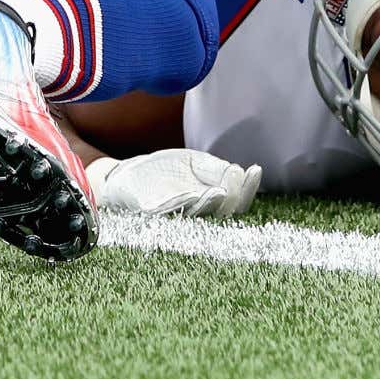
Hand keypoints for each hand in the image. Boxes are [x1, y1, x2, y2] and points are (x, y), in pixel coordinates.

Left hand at [87, 150, 261, 217]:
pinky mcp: (149, 212)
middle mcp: (194, 212)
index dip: (248, 188)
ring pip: (197, 212)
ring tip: (218, 193)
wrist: (126, 177)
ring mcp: (173, 214)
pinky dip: (178, 204)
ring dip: (208, 203)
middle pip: (221, 210)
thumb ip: (216, 170)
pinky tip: (190, 195)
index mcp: (210, 200)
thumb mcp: (194, 164)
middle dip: (229, 198)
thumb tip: (243, 173)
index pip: (238, 200)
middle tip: (232, 187)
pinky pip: (166, 210)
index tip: (254, 171)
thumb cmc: (164, 172)